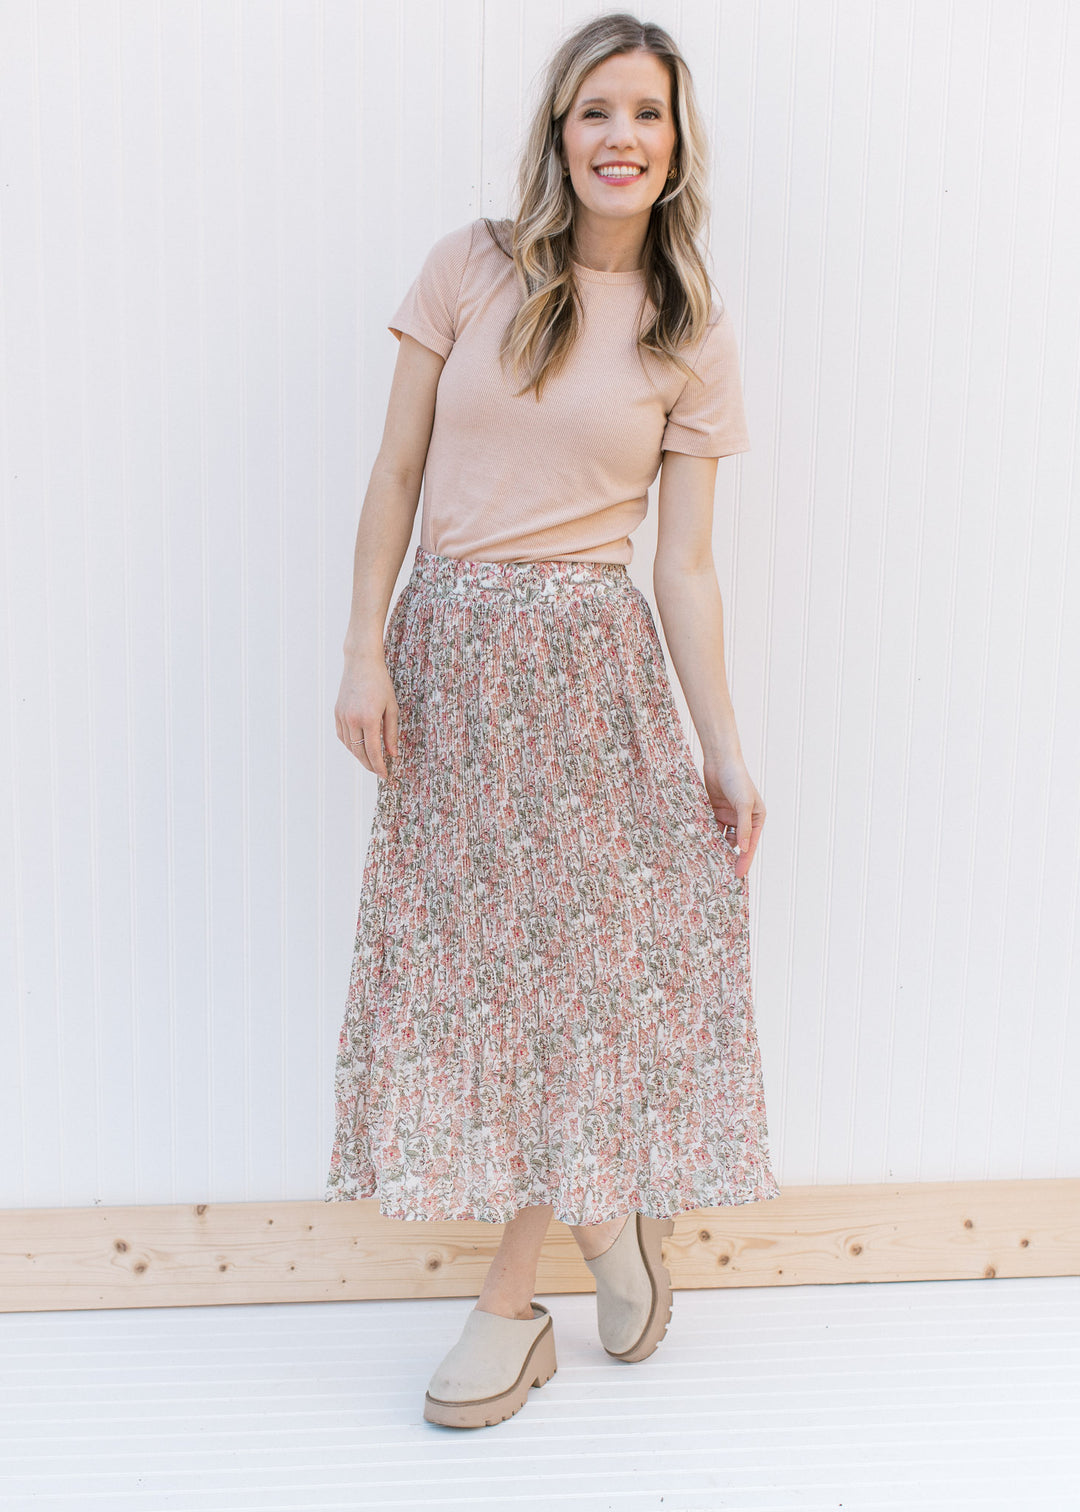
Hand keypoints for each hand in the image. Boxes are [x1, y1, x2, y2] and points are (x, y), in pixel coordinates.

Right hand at [335, 654, 398, 777]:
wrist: (361, 664)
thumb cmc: (380, 683)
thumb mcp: (391, 707)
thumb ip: (391, 732)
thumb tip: (392, 754)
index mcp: (369, 719)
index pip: (373, 751)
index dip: (379, 766)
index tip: (385, 775)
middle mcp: (353, 720)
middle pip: (359, 752)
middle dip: (370, 765)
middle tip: (379, 771)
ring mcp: (342, 717)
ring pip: (349, 746)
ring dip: (359, 757)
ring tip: (371, 761)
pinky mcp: (337, 713)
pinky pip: (342, 736)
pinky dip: (350, 745)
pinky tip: (358, 747)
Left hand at [701, 749, 764, 878]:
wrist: (720, 760)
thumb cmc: (737, 779)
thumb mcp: (744, 804)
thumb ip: (744, 827)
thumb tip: (745, 849)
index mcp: (756, 818)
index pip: (750, 844)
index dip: (744, 860)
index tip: (738, 875)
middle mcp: (743, 819)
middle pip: (736, 843)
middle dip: (729, 857)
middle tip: (721, 874)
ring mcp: (728, 816)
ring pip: (722, 837)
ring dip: (715, 847)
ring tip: (708, 863)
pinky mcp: (714, 811)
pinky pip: (710, 828)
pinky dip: (706, 836)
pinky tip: (699, 846)